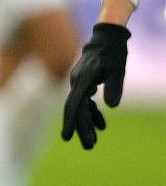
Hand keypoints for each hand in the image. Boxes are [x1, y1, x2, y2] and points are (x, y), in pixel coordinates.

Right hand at [61, 22, 129, 149]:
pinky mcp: (85, 84)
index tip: (67, 138)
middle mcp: (77, 83)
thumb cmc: (113, 53)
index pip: (73, 105)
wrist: (107, 38)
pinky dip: (92, 113)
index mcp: (82, 81)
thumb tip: (112, 106)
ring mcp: (80, 84)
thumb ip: (114, 87)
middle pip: (76, 110)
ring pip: (80, 108)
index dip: (71, 122)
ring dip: (87, 123)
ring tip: (94, 141)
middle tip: (89, 147)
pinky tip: (100, 124)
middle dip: (82, 129)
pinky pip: (85, 102)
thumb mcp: (117, 70)